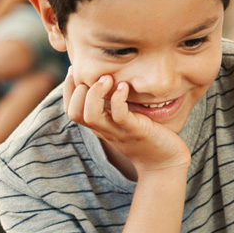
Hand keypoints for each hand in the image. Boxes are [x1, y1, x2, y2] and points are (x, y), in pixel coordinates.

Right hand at [63, 68, 190, 175]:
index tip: (75, 69)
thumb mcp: (124, 118)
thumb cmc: (147, 136)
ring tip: (107, 78)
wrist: (165, 162)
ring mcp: (119, 131)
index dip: (68, 89)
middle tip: (96, 74)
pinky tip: (124, 87)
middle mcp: (104, 129)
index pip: (71, 110)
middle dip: (77, 89)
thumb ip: (113, 104)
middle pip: (75, 113)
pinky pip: (120, 116)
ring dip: (95, 93)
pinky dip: (118, 99)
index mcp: (99, 125)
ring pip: (91, 116)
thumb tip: (106, 77)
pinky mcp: (136, 131)